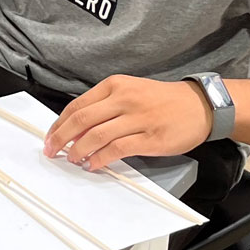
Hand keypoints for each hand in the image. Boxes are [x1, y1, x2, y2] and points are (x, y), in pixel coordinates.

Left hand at [43, 76, 213, 170]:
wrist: (199, 105)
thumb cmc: (163, 100)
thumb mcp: (131, 91)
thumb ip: (105, 106)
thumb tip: (76, 128)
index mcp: (115, 85)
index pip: (77, 105)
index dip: (59, 124)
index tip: (50, 137)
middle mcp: (124, 99)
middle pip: (81, 120)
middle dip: (61, 138)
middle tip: (52, 151)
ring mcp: (137, 118)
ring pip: (96, 135)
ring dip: (79, 151)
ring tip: (73, 159)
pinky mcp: (149, 138)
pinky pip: (117, 149)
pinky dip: (100, 158)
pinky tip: (94, 164)